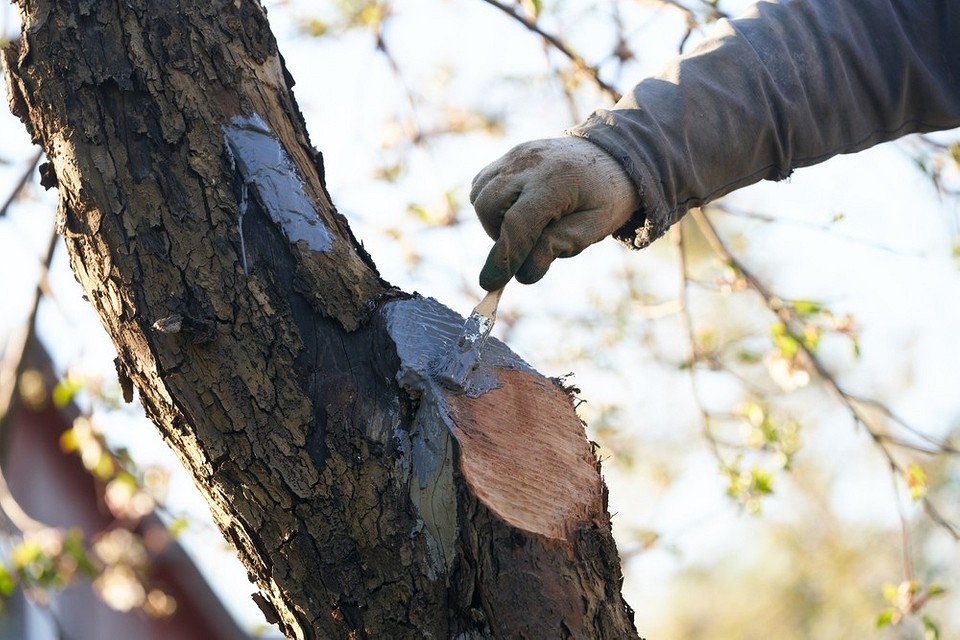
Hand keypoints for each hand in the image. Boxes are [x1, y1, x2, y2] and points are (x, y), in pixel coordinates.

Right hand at [470, 136, 639, 290]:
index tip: (492, 283)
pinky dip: (491, 205)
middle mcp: (530, 163)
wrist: (613, 154)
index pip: (518, 223)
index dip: (504, 257)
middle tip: (525, 245)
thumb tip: (523, 273)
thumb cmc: (606, 195)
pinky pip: (483, 184)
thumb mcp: (596, 226)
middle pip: (488, 206)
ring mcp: (516, 155)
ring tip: (524, 227)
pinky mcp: (510, 156)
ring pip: (480, 195)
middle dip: (497, 235)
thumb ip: (560, 245)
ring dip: (492, 221)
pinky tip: (515, 210)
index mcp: (557, 180)